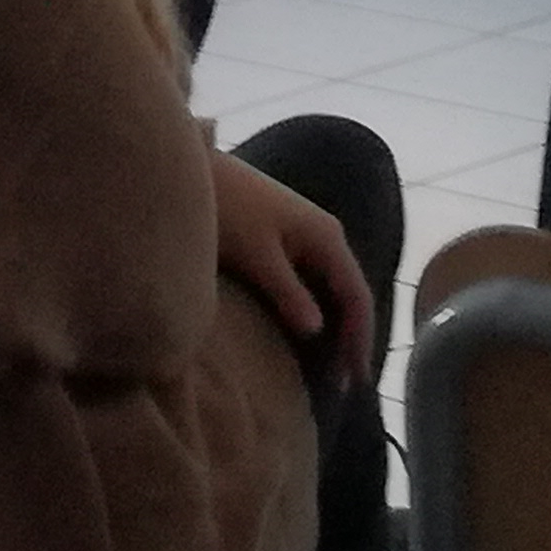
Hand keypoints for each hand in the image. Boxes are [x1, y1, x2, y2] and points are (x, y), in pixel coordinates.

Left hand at [209, 145, 375, 379]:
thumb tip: (317, 331)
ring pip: (331, 290)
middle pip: (349, 295)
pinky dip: (314, 311)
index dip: (359, 340)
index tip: (354, 382)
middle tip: (343, 387)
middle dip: (350, 340)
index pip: (357, 297)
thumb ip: (288, 292)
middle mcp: (325, 235)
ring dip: (333, 328)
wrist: (192, 164)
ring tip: (327, 371)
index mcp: (327, 237)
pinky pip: (312, 283)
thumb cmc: (225, 206)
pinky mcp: (284, 239)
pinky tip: (304, 335)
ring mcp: (306, 235)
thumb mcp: (256, 254)